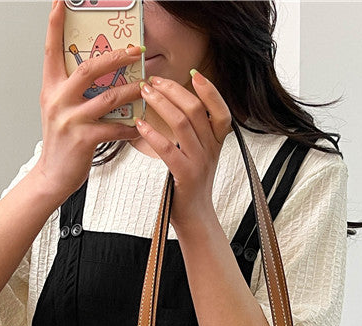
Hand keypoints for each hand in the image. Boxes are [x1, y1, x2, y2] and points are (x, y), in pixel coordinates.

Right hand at [35, 0, 144, 200]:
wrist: (53, 176)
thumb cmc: (62, 143)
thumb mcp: (61, 110)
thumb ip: (74, 90)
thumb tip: (100, 72)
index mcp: (51, 88)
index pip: (52, 49)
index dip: (55, 24)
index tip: (61, 2)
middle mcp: (58, 99)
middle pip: (89, 68)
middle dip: (116, 56)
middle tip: (137, 50)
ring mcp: (70, 119)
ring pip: (107, 97)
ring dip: (131, 91)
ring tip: (147, 87)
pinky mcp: (83, 139)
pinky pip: (114, 128)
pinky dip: (130, 127)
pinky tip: (140, 126)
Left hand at [134, 71, 232, 230]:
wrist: (195, 216)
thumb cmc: (191, 183)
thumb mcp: (200, 154)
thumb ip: (195, 132)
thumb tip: (176, 104)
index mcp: (217, 142)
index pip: (221, 110)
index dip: (210, 91)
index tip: (193, 74)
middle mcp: (211, 149)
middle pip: (196, 110)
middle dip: (173, 90)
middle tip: (153, 80)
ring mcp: (200, 162)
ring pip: (183, 124)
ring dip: (161, 104)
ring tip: (145, 93)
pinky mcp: (185, 175)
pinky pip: (169, 149)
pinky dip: (153, 134)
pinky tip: (139, 124)